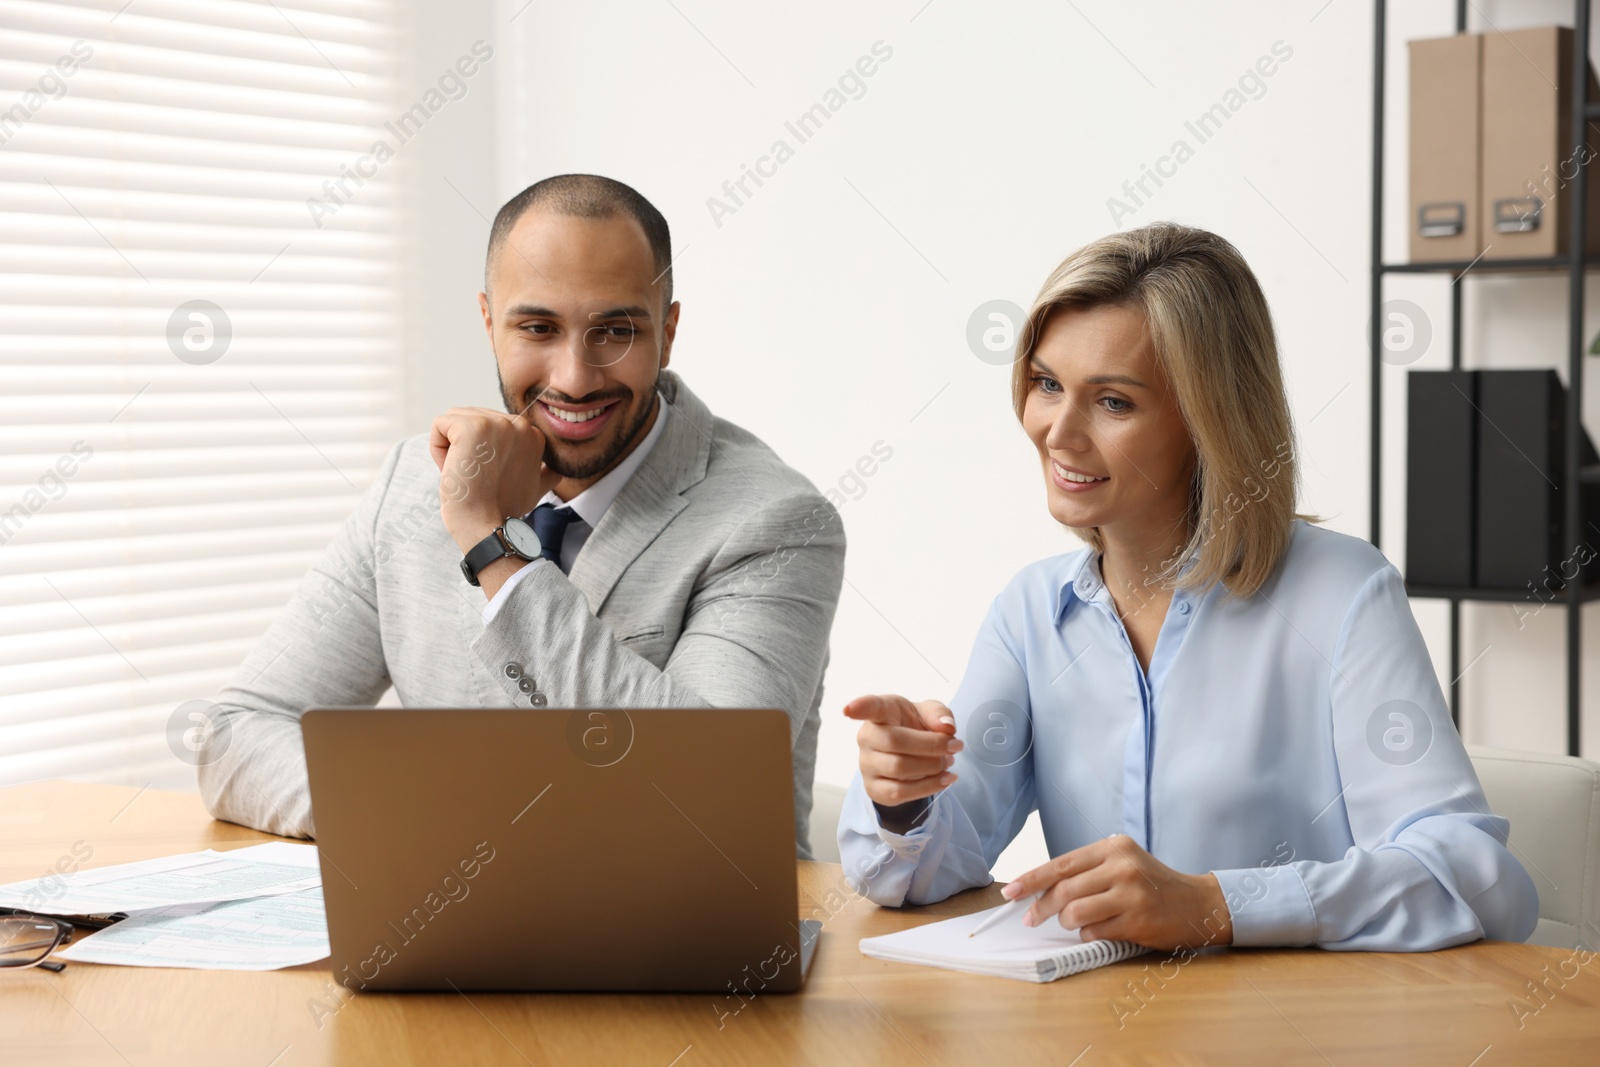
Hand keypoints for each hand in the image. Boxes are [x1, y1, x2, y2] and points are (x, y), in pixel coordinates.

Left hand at [429, 406, 559, 551]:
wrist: (490, 525)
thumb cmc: (505, 509)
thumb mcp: (538, 487)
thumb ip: (546, 471)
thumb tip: (552, 469)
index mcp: (532, 434)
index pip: (491, 426)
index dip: (484, 452)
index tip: (489, 475)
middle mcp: (518, 423)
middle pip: (472, 419)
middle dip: (465, 447)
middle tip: (475, 477)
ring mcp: (495, 423)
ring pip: (454, 420)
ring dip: (450, 447)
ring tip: (465, 472)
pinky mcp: (470, 427)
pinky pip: (440, 425)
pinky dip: (437, 448)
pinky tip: (451, 468)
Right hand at [843, 694, 963, 807]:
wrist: (909, 755)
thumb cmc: (915, 726)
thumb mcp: (929, 713)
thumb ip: (939, 713)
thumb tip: (947, 727)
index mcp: (882, 712)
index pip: (869, 707)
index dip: (859, 707)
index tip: (848, 710)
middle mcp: (867, 737)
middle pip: (895, 741)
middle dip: (932, 745)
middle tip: (954, 746)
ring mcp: (866, 764)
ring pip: (898, 768)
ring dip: (932, 767)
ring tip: (949, 763)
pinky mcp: (874, 788)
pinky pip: (899, 792)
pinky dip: (928, 787)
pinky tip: (945, 780)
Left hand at [1002, 834, 1232, 951]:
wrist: (1198, 904)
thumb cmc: (1151, 885)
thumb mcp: (1122, 864)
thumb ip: (1086, 872)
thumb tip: (1038, 891)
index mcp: (1113, 847)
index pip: (1061, 864)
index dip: (1031, 880)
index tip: (1010, 892)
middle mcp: (1122, 866)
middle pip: (1063, 890)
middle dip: (1040, 908)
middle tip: (1031, 919)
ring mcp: (1131, 894)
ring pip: (1074, 912)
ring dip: (1066, 922)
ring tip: (1074, 922)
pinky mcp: (1138, 921)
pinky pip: (1093, 931)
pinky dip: (1087, 935)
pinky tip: (1099, 930)